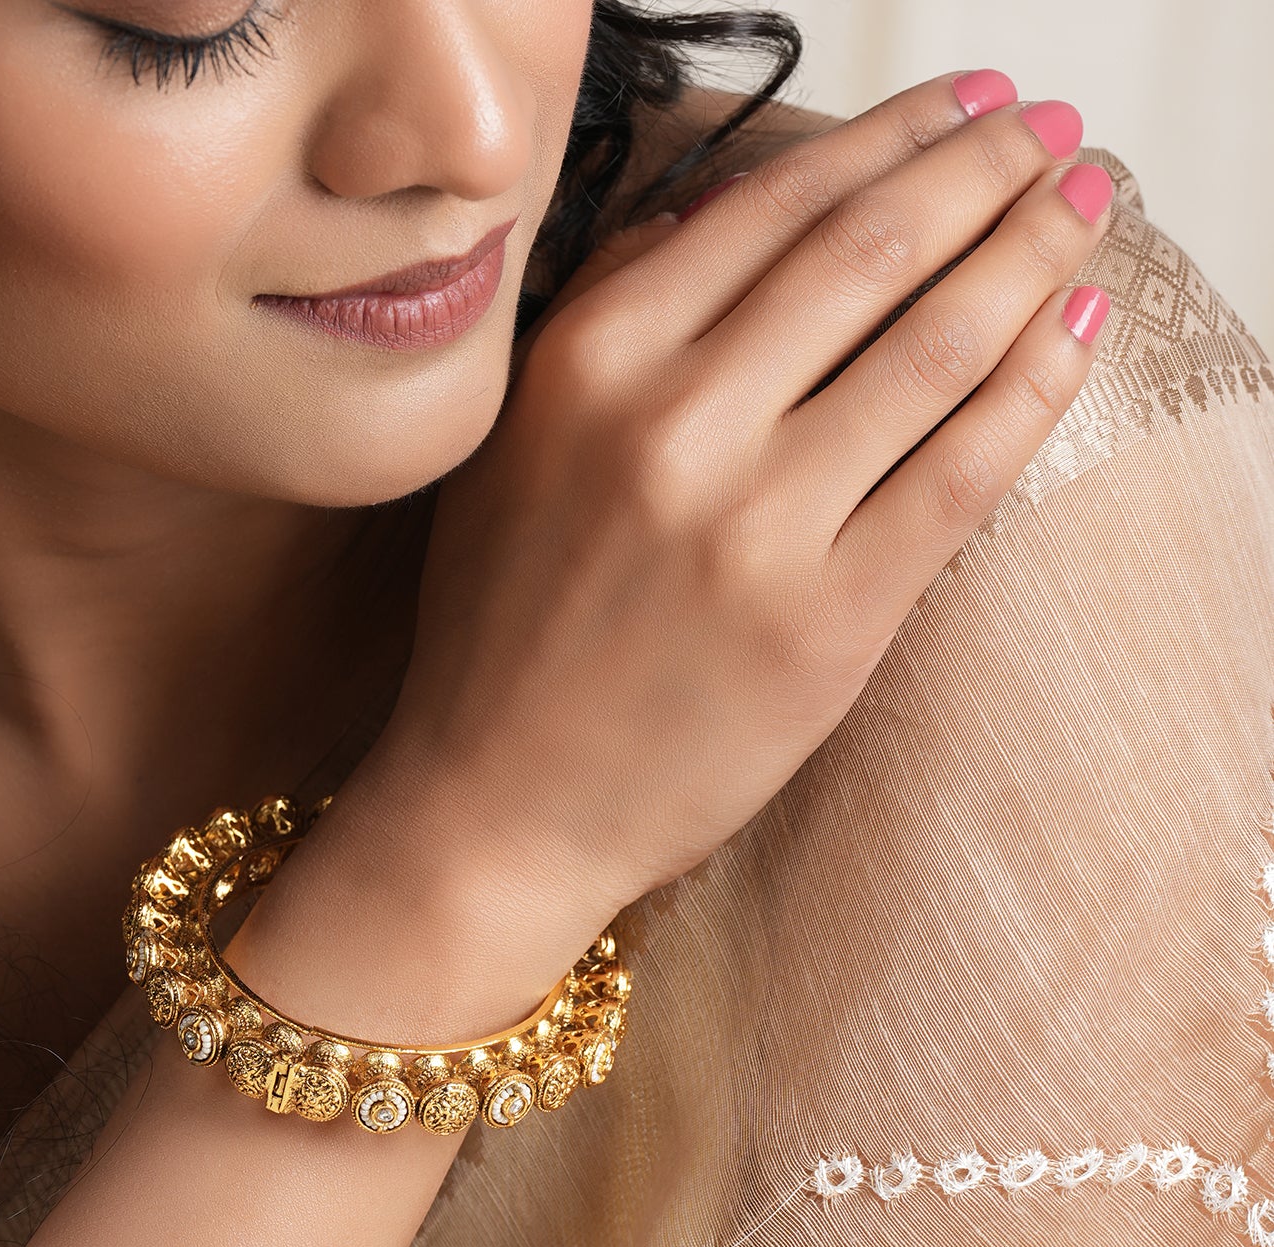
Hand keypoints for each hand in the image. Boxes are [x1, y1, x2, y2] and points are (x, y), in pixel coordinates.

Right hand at [364, 72, 1110, 944]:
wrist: (498, 804)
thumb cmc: (504, 630)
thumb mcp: (518, 446)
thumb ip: (607, 315)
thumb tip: (728, 205)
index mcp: (588, 365)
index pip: (772, 205)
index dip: (892, 137)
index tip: (966, 104)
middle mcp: (671, 425)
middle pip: (873, 253)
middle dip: (986, 170)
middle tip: (1053, 132)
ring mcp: (756, 526)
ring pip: (934, 348)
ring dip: (1032, 253)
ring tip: (1086, 205)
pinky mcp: (828, 621)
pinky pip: (960, 474)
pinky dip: (1036, 387)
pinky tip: (1078, 327)